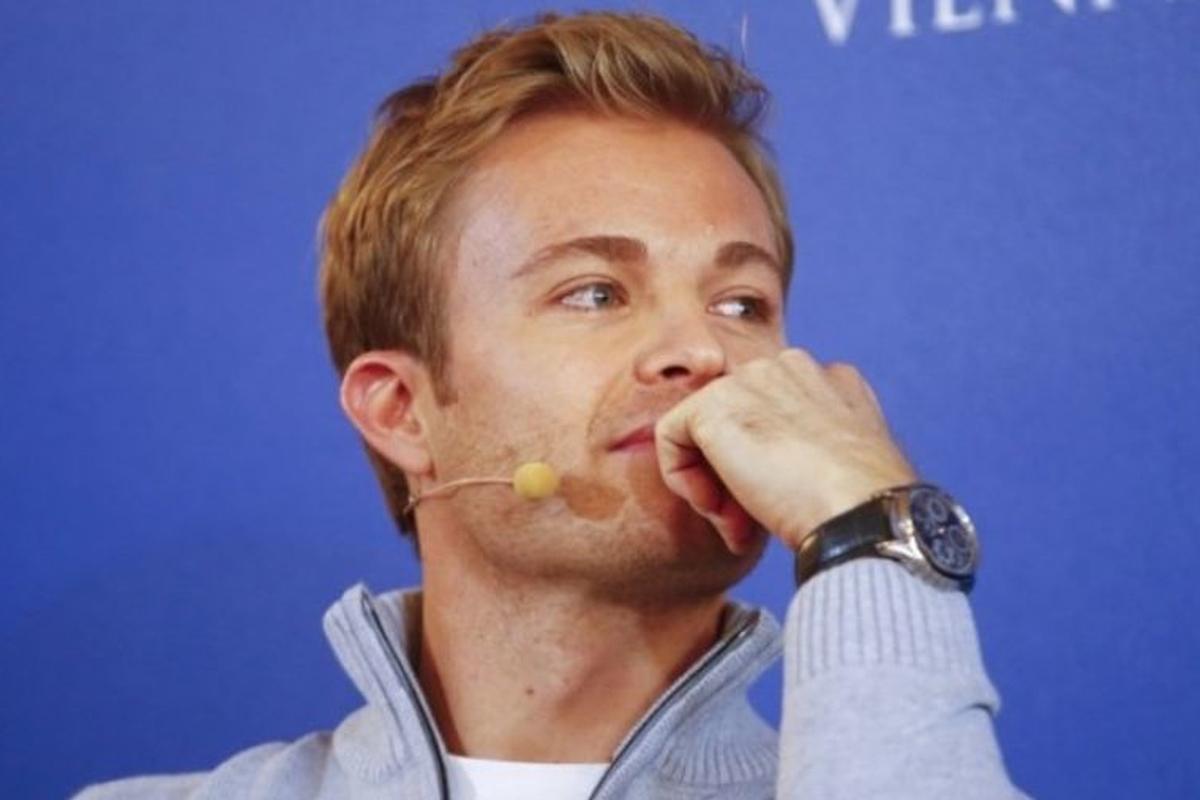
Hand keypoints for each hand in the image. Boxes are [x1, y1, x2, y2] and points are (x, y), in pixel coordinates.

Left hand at [654, 348, 916, 553]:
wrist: (860, 512)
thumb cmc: (858, 506)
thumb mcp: (839, 466)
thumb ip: (804, 449)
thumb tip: (767, 469)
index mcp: (824, 380)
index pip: (768, 416)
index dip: (766, 468)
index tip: (781, 506)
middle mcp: (785, 367)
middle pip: (733, 424)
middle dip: (734, 479)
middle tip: (750, 524)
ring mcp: (749, 379)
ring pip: (702, 432)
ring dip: (712, 485)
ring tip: (738, 525)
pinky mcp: (713, 404)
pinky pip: (670, 438)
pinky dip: (683, 481)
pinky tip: (718, 511)